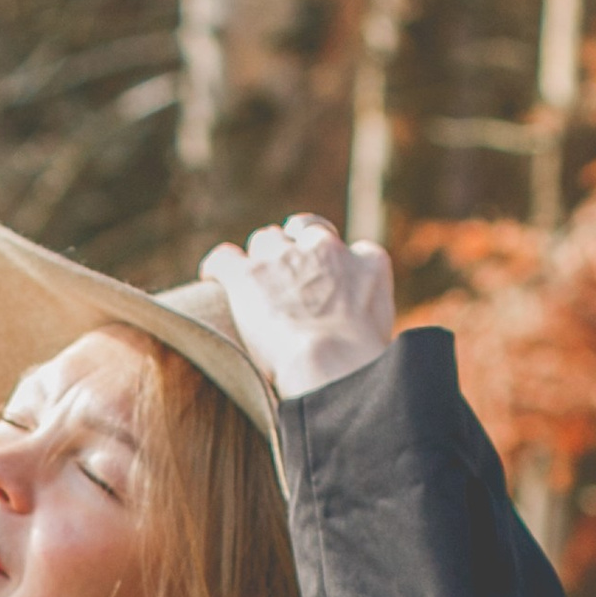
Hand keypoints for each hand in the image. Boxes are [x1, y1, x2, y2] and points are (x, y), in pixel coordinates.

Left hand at [199, 214, 394, 402]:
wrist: (332, 361)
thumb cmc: (360, 357)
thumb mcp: (382, 320)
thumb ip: (369, 298)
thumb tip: (356, 306)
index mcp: (363, 258)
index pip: (337, 242)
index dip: (317, 254)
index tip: (310, 272)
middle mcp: (321, 247)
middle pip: (295, 235)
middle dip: (286, 253)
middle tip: (277, 284)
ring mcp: (282, 258)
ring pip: (263, 242)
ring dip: (258, 261)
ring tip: (248, 286)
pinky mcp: (247, 276)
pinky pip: (224, 258)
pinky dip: (217, 267)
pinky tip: (213, 277)